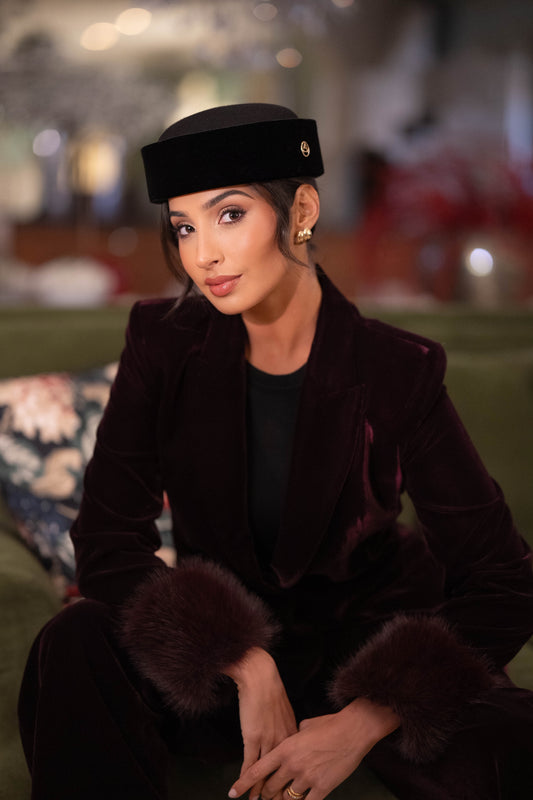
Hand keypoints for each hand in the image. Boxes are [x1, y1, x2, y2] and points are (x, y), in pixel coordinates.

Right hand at [224, 647, 297, 798]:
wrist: (259, 676)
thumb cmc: (269, 689)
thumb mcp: (284, 710)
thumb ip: (286, 726)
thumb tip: (287, 736)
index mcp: (293, 734)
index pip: (292, 765)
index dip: (289, 781)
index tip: (288, 794)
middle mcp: (284, 741)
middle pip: (281, 774)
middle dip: (276, 792)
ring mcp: (269, 741)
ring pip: (265, 773)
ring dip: (259, 790)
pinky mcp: (253, 738)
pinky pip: (249, 765)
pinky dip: (244, 780)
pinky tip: (239, 790)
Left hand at [228, 698, 399, 799]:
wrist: (352, 730)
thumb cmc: (329, 724)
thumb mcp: (304, 726)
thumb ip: (293, 736)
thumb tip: (291, 739)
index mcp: (285, 748)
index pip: (257, 770)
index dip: (243, 783)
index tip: (232, 793)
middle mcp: (292, 765)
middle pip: (270, 788)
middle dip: (265, 794)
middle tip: (263, 796)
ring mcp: (307, 777)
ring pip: (286, 798)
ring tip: (279, 799)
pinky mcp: (322, 787)